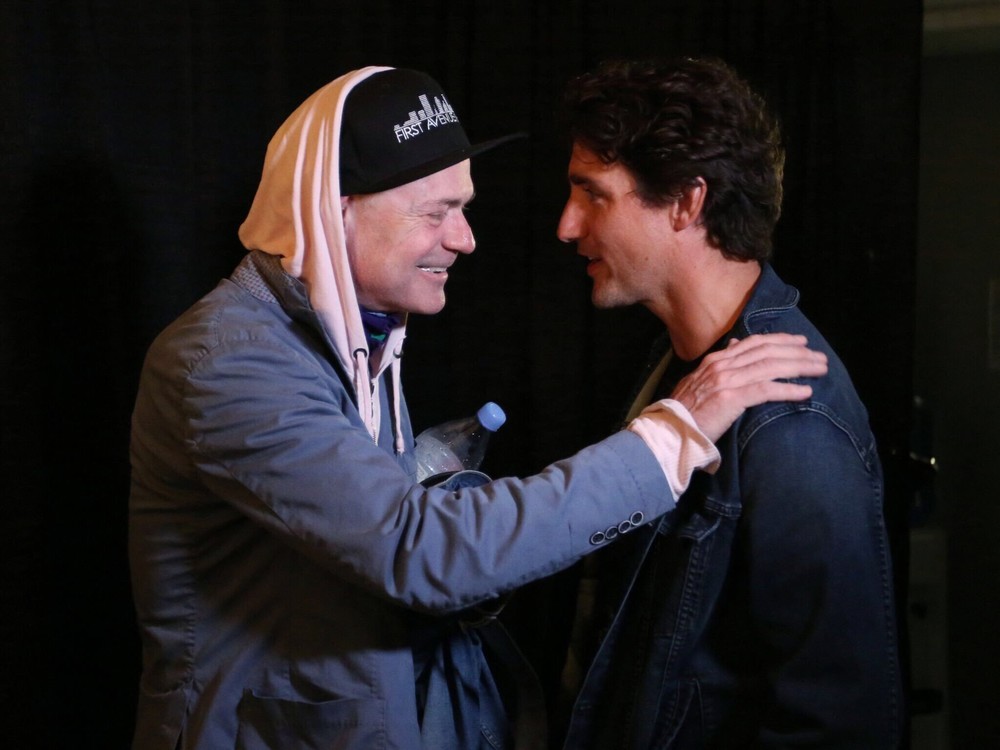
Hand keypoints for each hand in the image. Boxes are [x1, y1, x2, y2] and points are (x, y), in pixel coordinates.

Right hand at [671, 334, 827, 441]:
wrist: (669, 430)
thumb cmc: (685, 412)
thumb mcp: (700, 382)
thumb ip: (720, 366)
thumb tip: (735, 344)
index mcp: (716, 360)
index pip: (753, 343)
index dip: (780, 340)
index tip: (801, 341)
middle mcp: (722, 365)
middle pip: (767, 351)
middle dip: (797, 352)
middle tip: (820, 357)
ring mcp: (726, 380)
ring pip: (770, 366)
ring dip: (799, 367)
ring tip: (820, 370)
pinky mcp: (730, 398)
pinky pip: (766, 389)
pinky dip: (788, 389)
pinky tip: (805, 392)